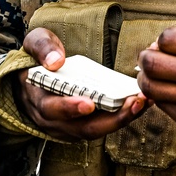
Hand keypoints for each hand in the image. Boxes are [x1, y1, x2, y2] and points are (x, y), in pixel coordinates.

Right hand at [14, 27, 147, 141]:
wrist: (32, 80)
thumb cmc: (37, 60)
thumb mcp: (33, 44)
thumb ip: (43, 47)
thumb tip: (56, 61)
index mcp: (38, 99)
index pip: (52, 109)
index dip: (69, 108)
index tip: (89, 103)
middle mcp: (54, 120)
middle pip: (83, 128)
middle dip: (111, 119)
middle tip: (133, 103)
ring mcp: (69, 127)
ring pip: (97, 130)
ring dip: (122, 119)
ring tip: (143, 101)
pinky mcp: (83, 126)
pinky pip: (103, 126)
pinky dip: (122, 116)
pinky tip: (141, 102)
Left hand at [136, 27, 175, 147]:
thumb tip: (158, 44)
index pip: (169, 37)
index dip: (160, 41)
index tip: (162, 45)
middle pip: (153, 62)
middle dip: (145, 58)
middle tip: (149, 59)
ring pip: (150, 86)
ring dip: (146, 80)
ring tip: (154, 77)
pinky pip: (161, 104)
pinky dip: (159, 97)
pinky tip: (168, 93)